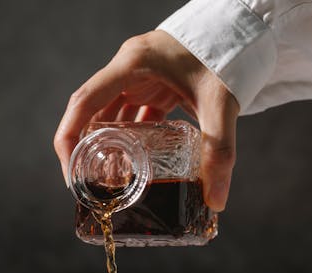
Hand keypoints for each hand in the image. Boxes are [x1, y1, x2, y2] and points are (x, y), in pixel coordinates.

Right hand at [54, 30, 238, 211]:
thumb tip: (216, 200)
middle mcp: (127, 69)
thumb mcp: (220, 104)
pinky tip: (132, 163)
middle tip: (87, 183)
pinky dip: (128, 139)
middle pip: (90, 111)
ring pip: (109, 114)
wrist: (242, 33)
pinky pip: (130, 114)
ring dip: (106, 145)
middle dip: (84, 148)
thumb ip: (219, 151)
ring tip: (107, 179)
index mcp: (132, 64)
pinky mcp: (152, 85)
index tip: (71, 172)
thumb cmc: (226, 55)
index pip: (84, 102)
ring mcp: (138, 76)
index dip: (69, 138)